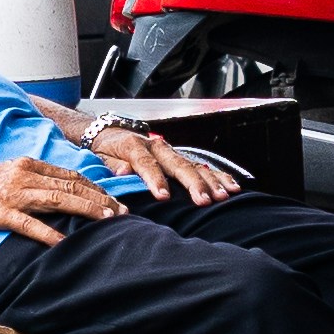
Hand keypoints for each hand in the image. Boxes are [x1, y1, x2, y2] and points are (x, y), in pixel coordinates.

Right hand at [0, 157, 123, 244]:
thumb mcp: (9, 174)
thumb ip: (33, 180)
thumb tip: (59, 192)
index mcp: (29, 165)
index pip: (72, 175)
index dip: (97, 186)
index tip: (116, 197)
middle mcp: (26, 176)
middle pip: (73, 186)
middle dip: (102, 198)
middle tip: (124, 211)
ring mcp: (14, 194)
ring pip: (59, 199)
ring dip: (87, 209)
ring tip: (108, 220)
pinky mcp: (0, 213)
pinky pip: (29, 224)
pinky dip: (49, 232)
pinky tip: (64, 242)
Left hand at [82, 120, 240, 205]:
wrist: (112, 133)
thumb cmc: (105, 151)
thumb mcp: (100, 158)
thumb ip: (112, 166)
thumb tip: (123, 173)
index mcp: (134, 146)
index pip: (146, 164)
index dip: (155, 180)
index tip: (163, 196)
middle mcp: (157, 147)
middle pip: (178, 164)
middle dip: (193, 183)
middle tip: (204, 200)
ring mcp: (171, 151)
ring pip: (194, 165)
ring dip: (210, 180)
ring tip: (224, 195)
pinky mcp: (180, 157)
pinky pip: (202, 165)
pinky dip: (218, 175)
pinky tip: (232, 186)